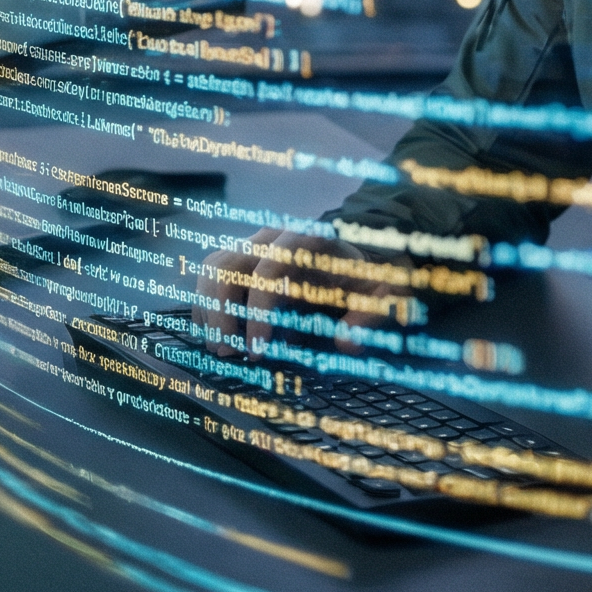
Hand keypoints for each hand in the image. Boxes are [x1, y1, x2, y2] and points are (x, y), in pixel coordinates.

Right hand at [195, 231, 409, 353]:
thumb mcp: (383, 296)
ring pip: (212, 269)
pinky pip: (211, 277)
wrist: (357, 263)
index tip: (257, 351)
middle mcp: (273, 236)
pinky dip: (208, 307)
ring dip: (208, 311)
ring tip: (222, 350)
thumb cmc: (367, 279)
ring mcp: (254, 245)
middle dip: (220, 314)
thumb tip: (346, 344)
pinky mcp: (243, 260)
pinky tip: (221, 338)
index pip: (268, 270)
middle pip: (226, 266)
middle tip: (229, 355)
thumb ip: (371, 317)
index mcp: (306, 238)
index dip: (257, 312)